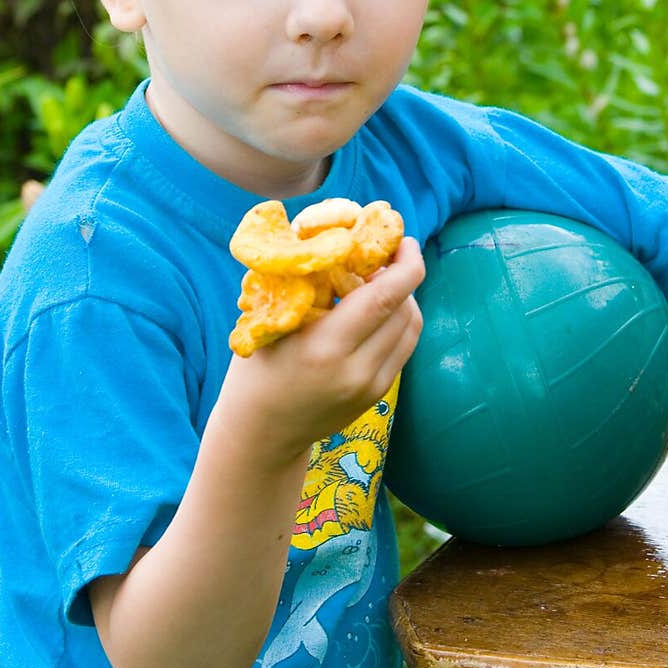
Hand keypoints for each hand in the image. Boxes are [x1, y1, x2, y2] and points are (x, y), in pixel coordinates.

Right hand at [217, 235, 424, 466]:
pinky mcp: (376, 396)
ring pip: (410, 329)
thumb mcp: (272, 321)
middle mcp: (355, 370)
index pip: (384, 298)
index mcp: (324, 347)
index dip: (404, 264)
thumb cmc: (257, 366)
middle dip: (403, 276)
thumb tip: (339, 235)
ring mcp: (370, 387)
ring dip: (403, 298)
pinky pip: (402, 348)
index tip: (404, 239)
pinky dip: (396, 322)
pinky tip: (375, 311)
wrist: (261, 433)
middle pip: (404, 310)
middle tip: (385, 255)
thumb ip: (307, 282)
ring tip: (380, 281)